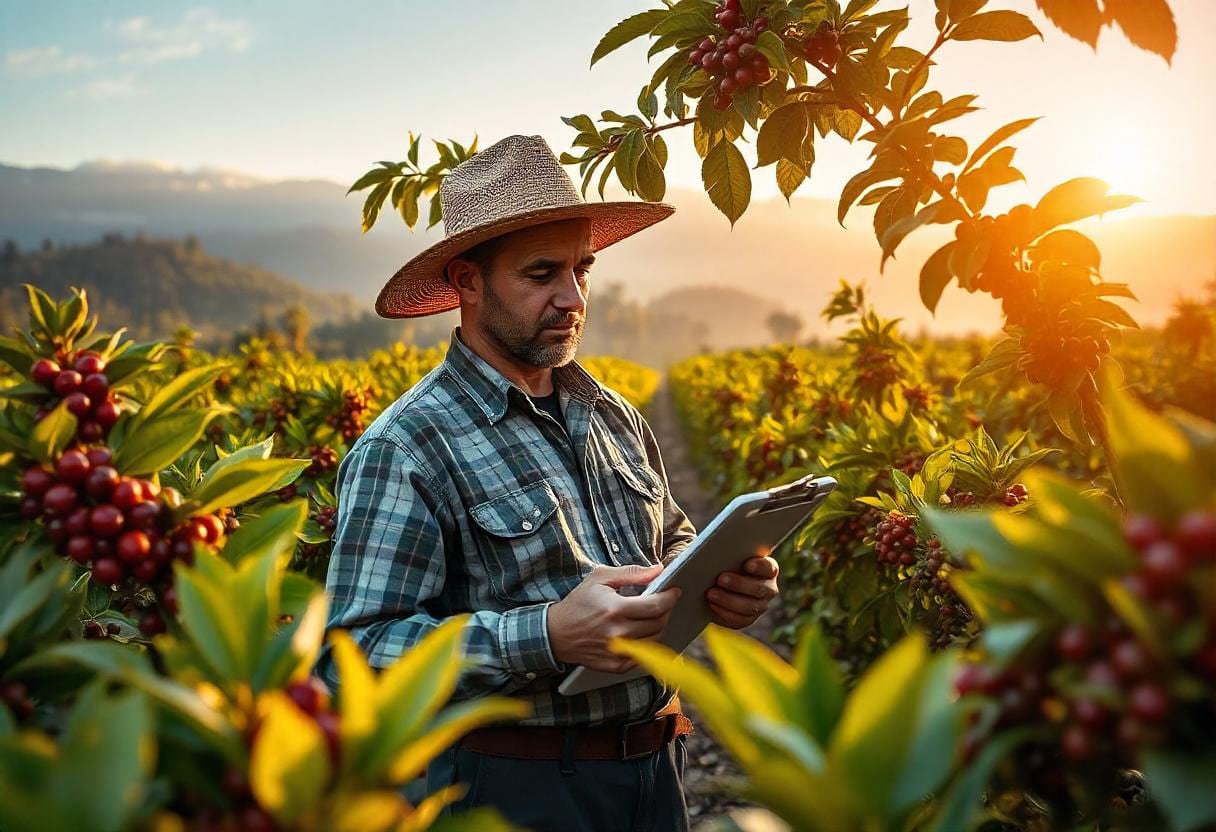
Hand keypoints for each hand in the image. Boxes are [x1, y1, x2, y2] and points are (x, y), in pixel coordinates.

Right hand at [547, 563, 681, 672]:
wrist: (556, 634)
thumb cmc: (579, 603)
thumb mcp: (600, 578)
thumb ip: (632, 573)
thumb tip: (658, 570)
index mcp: (615, 609)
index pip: (656, 606)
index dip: (670, 598)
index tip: (674, 591)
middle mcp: (618, 633)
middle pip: (659, 623)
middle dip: (665, 611)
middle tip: (661, 602)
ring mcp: (618, 652)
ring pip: (655, 640)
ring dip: (658, 626)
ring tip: (649, 616)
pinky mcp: (616, 666)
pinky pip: (644, 655)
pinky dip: (647, 642)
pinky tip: (639, 632)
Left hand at [706, 556, 778, 628]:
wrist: (718, 584)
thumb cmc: (726, 564)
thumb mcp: (729, 556)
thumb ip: (729, 554)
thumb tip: (717, 548)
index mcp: (768, 569)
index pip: (769, 567)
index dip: (760, 567)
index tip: (747, 564)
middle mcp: (768, 588)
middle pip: (759, 589)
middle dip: (739, 584)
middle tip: (720, 578)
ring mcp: (760, 606)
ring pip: (749, 607)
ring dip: (728, 600)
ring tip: (711, 593)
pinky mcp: (747, 619)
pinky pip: (739, 620)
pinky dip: (724, 612)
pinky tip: (712, 605)